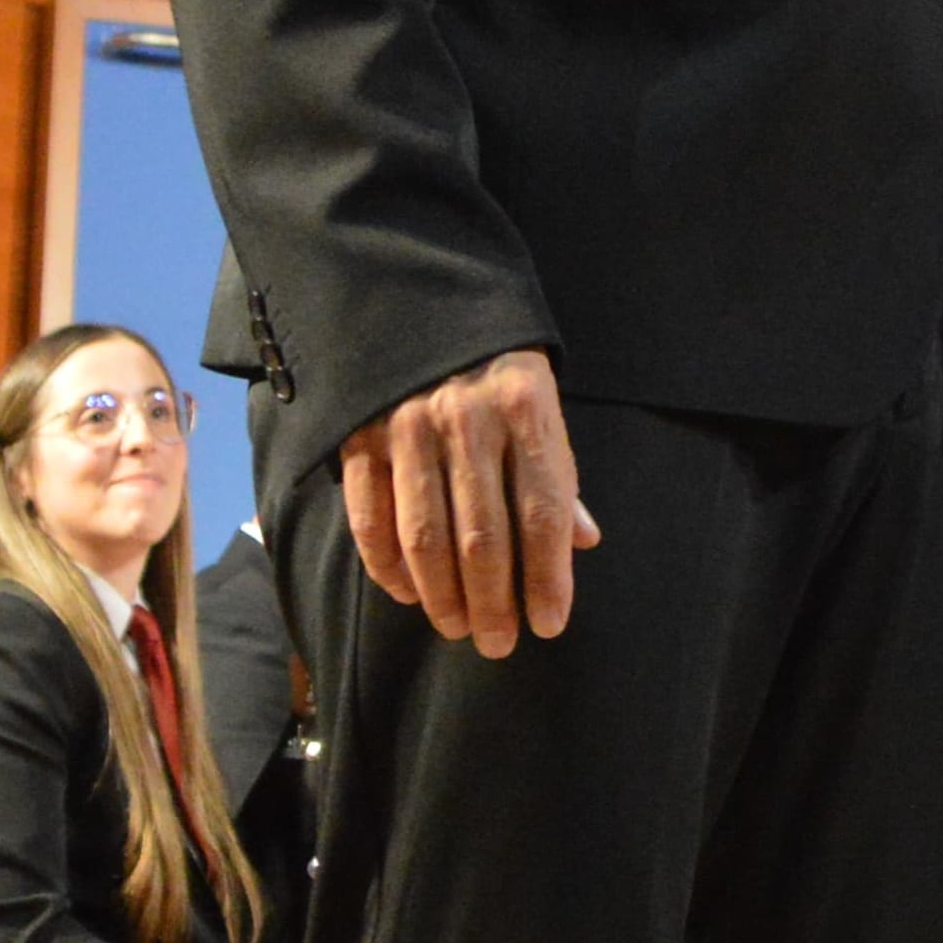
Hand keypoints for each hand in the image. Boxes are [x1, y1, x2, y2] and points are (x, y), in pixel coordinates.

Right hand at [341, 348, 601, 659]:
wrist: (418, 299)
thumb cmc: (496, 367)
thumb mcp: (541, 403)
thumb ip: (555, 473)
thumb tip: (582, 542)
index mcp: (526, 410)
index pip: (543, 512)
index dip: (547, 578)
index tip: (548, 625)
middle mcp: (468, 420)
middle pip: (482, 536)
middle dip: (493, 603)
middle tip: (498, 643)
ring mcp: (408, 428)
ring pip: (425, 537)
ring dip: (443, 597)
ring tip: (458, 628)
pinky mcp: (360, 436)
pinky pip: (373, 519)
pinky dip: (389, 568)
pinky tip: (408, 595)